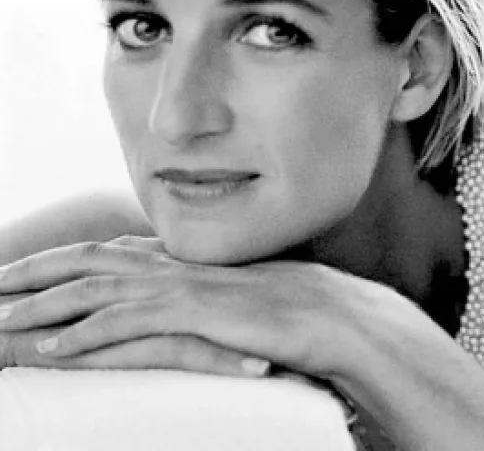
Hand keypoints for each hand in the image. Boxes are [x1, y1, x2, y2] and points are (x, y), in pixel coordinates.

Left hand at [0, 236, 395, 380]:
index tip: (20, 270)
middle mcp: (175, 266)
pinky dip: (83, 335)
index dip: (58, 260)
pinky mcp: (191, 313)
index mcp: (183, 261)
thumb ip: (200, 299)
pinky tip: (54, 350)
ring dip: (42, 305)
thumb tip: (180, 311)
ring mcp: (182, 287)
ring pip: (94, 290)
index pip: (107, 253)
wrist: (331, 314)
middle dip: (33, 270)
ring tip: (1, 321)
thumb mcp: (235, 301)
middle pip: (87, 260)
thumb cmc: (292, 312)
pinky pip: (125, 323)